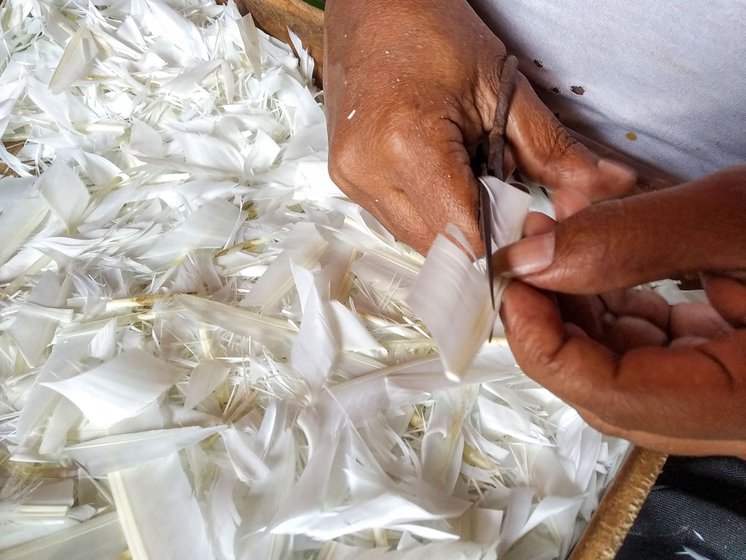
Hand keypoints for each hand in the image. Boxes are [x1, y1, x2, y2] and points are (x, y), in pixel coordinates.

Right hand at [324, 0, 635, 253]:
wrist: (373, 5)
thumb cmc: (432, 30)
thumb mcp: (501, 87)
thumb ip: (552, 149)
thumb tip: (609, 186)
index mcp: (408, 145)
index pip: (465, 236)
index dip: (506, 242)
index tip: (532, 225)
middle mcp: (368, 172)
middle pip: (440, 247)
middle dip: (481, 233)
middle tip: (504, 189)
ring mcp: (350, 178)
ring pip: (417, 239)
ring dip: (453, 223)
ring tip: (469, 172)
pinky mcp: (345, 179)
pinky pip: (397, 220)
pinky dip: (430, 209)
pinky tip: (442, 172)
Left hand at [497, 165, 745, 457]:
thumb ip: (636, 241)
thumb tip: (536, 261)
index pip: (609, 396)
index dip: (543, 341)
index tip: (514, 282)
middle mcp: (735, 417)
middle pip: (606, 389)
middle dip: (556, 321)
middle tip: (532, 255)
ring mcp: (731, 396)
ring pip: (624, 371)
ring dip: (581, 310)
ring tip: (562, 244)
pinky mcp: (729, 368)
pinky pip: (653, 350)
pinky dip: (616, 306)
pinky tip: (602, 260)